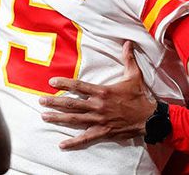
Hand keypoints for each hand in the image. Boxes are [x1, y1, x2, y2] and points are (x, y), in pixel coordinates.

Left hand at [39, 41, 155, 149]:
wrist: (148, 118)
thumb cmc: (139, 96)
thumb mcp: (134, 75)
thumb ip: (128, 59)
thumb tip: (128, 43)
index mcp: (102, 92)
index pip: (79, 86)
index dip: (64, 83)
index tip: (51, 82)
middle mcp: (98, 106)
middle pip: (71, 104)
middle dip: (54, 102)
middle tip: (40, 101)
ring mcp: (99, 120)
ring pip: (74, 120)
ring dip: (58, 118)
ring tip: (44, 116)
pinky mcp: (103, 132)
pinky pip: (86, 138)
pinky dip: (73, 142)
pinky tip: (62, 144)